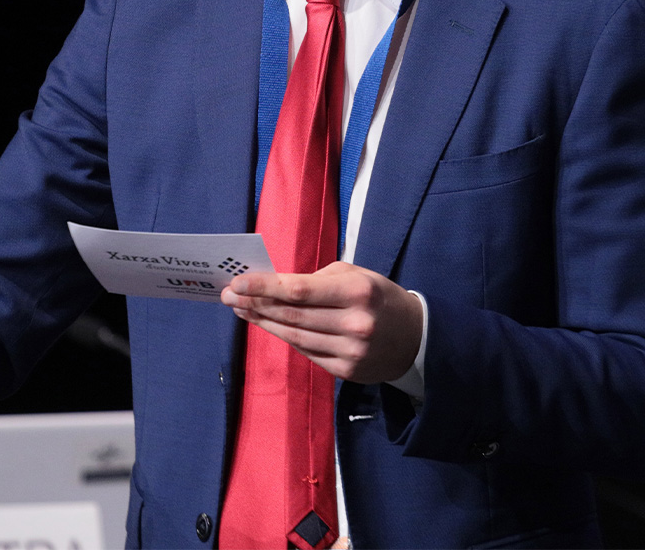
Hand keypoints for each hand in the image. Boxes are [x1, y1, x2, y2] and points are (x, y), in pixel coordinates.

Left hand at [221, 260, 422, 383]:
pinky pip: (306, 351)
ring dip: (263, 322)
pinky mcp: (346, 372)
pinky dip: (284, 337)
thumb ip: (316, 279)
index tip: (237, 282)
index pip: (299, 290)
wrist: (416, 339)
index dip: (263, 287)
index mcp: (358, 292)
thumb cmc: (378, 297)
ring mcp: (351, 352)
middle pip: (292, 315)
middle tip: (229, 296)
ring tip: (241, 310)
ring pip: (294, 336)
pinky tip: (267, 325)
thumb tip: (272, 284)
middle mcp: (354, 324)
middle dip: (255, 304)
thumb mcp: (355, 274)